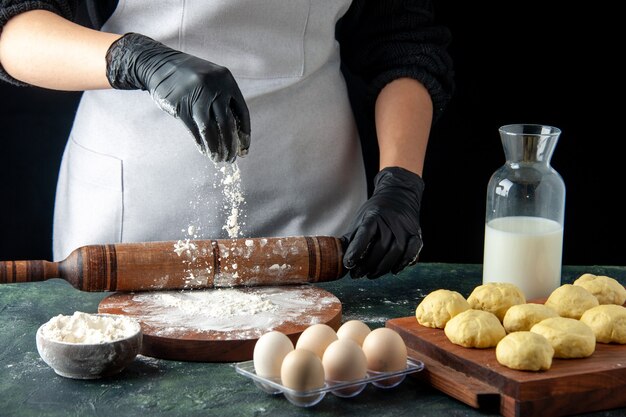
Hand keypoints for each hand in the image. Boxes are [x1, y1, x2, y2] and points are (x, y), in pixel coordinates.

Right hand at [105, 33, 249, 162]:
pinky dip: (201, 143)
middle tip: (230, 159)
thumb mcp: (212, 80)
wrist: (159, 64)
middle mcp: (213, 87)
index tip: (244, 150)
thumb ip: (224, 100)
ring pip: (210, 129)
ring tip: (218, 160)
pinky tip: (205, 151)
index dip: (244, 134)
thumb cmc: (190, 77)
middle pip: (227, 123)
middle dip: (230, 145)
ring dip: (215, 148)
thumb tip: (236, 134)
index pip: (242, 113)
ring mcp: (195, 95)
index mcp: (226, 80)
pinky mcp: (179, 105)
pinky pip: (194, 129)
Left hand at [341, 167, 424, 278]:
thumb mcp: (361, 219)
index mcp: (374, 215)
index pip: (365, 234)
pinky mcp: (416, 233)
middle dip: (367, 264)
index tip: (348, 264)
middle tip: (357, 274)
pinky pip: (413, 251)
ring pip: (396, 252)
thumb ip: (352, 238)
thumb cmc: (376, 211)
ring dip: (382, 267)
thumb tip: (334, 257)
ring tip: (371, 275)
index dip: (356, 250)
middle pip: (381, 247)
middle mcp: (391, 220)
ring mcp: (405, 227)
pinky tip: (394, 270)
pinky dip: (404, 263)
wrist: (399, 194)